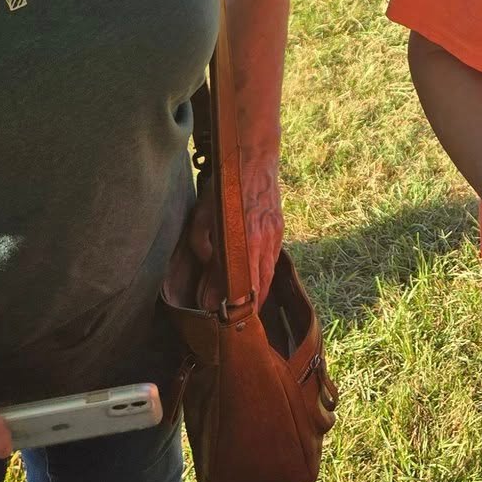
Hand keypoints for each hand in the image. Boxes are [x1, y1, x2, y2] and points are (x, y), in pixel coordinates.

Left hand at [184, 170, 284, 310]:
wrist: (254, 158)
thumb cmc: (225, 185)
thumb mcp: (203, 213)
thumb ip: (202, 242)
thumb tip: (207, 265)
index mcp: (244, 238)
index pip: (240, 282)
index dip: (232, 301)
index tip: (223, 316)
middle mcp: (263, 241)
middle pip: (258, 284)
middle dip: (250, 306)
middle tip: (242, 324)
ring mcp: (274, 235)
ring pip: (268, 274)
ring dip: (260, 294)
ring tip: (252, 311)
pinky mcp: (279, 229)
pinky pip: (273, 260)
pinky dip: (267, 275)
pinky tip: (260, 283)